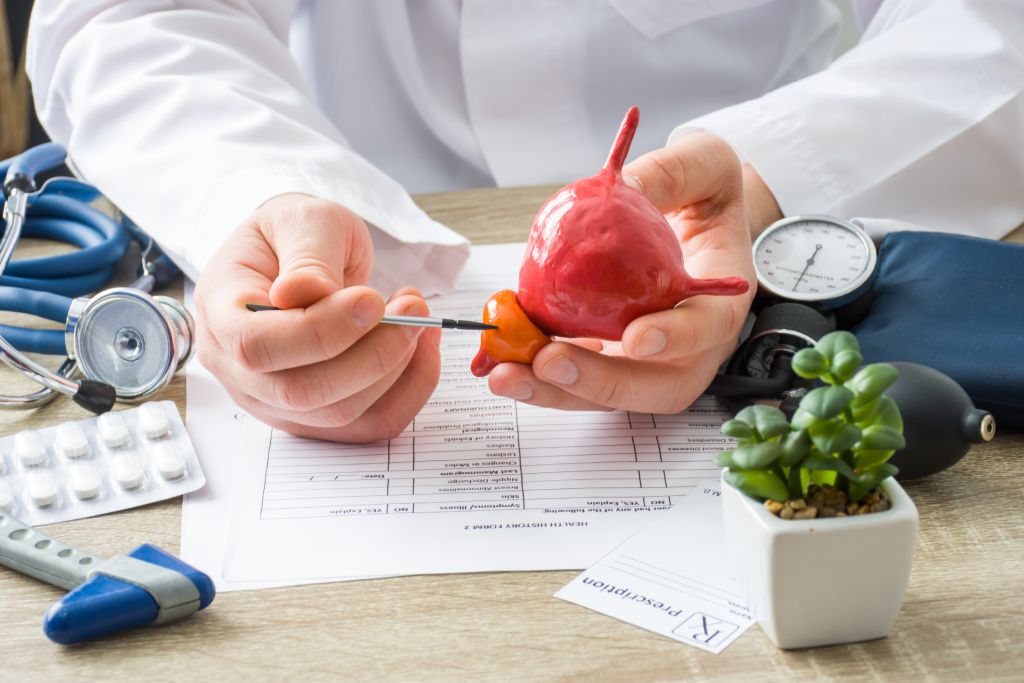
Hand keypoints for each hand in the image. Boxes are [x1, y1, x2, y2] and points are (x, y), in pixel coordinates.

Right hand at [194, 193, 440, 441]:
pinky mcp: (316, 415)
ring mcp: (274, 400)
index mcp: (220, 312)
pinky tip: (421, 346)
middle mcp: (237, 368)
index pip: (256, 346)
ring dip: (396, 368)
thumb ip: (307, 255)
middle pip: (300, 392)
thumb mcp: (301, 219)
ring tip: (417, 315)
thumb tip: (305, 292)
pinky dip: (408, 389)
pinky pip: (370, 424)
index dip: (320, 331)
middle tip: (413, 308)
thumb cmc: (294, 234)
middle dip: (372, 355)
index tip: (372, 299)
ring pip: (340, 414)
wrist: (298, 253)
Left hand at [487, 133, 780, 412]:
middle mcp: (689, 347)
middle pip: (653, 386)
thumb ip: (669, 175)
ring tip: (505, 374)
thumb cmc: (707, 195)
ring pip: (608, 394)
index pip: (706, 330)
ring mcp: (649, 362)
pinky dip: (538, 370)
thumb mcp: (702, 165)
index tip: (636, 338)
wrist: (697, 220)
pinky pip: (577, 375)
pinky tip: (502, 353)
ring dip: (554, 390)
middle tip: (548, 362)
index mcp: (721, 300)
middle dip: (597, 383)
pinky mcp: (612, 359)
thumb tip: (621, 187)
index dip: (675, 339)